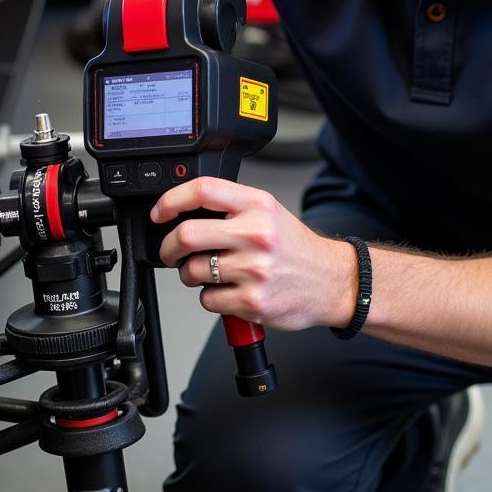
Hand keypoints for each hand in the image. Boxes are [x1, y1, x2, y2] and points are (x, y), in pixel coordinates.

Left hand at [152, 177, 354, 330]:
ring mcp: (254, 269)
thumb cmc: (295, 248)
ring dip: (190, 275)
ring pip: (193, 271)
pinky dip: (210, 297)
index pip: (202, 191)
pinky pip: (208, 299)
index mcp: (257, 205)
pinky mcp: (253, 301)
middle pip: (187, 234)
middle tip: (171, 252)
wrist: (332, 281)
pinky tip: (228, 291)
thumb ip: (231, 207)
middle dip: (169, 247)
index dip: (171, 201)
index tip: (159, 213)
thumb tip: (183, 211)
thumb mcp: (268, 212)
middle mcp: (256, 234)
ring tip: (209, 273)